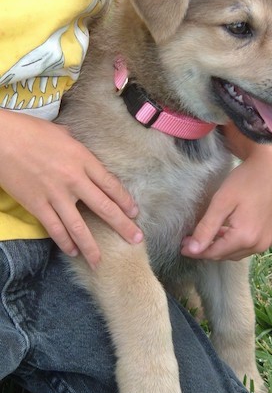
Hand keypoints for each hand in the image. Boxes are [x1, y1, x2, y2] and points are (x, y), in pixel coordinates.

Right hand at [0, 110, 142, 267]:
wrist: (1, 139)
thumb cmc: (31, 131)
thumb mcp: (63, 134)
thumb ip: (78, 149)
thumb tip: (85, 156)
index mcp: (83, 160)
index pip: (111, 185)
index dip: (125, 201)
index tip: (135, 213)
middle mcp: (74, 180)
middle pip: (104, 208)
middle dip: (123, 226)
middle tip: (136, 240)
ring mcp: (55, 195)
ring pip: (79, 227)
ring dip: (92, 246)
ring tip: (100, 261)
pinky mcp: (37, 205)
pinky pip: (55, 229)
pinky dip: (64, 242)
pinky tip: (72, 252)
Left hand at [181, 125, 271, 260]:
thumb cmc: (245, 181)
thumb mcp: (221, 202)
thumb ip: (206, 228)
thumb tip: (192, 250)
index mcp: (245, 237)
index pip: (215, 253)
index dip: (196, 252)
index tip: (182, 246)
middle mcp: (260, 244)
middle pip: (227, 255)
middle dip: (208, 249)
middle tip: (191, 240)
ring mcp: (270, 240)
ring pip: (239, 252)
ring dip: (223, 246)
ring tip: (209, 235)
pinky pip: (251, 245)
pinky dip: (237, 242)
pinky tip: (228, 230)